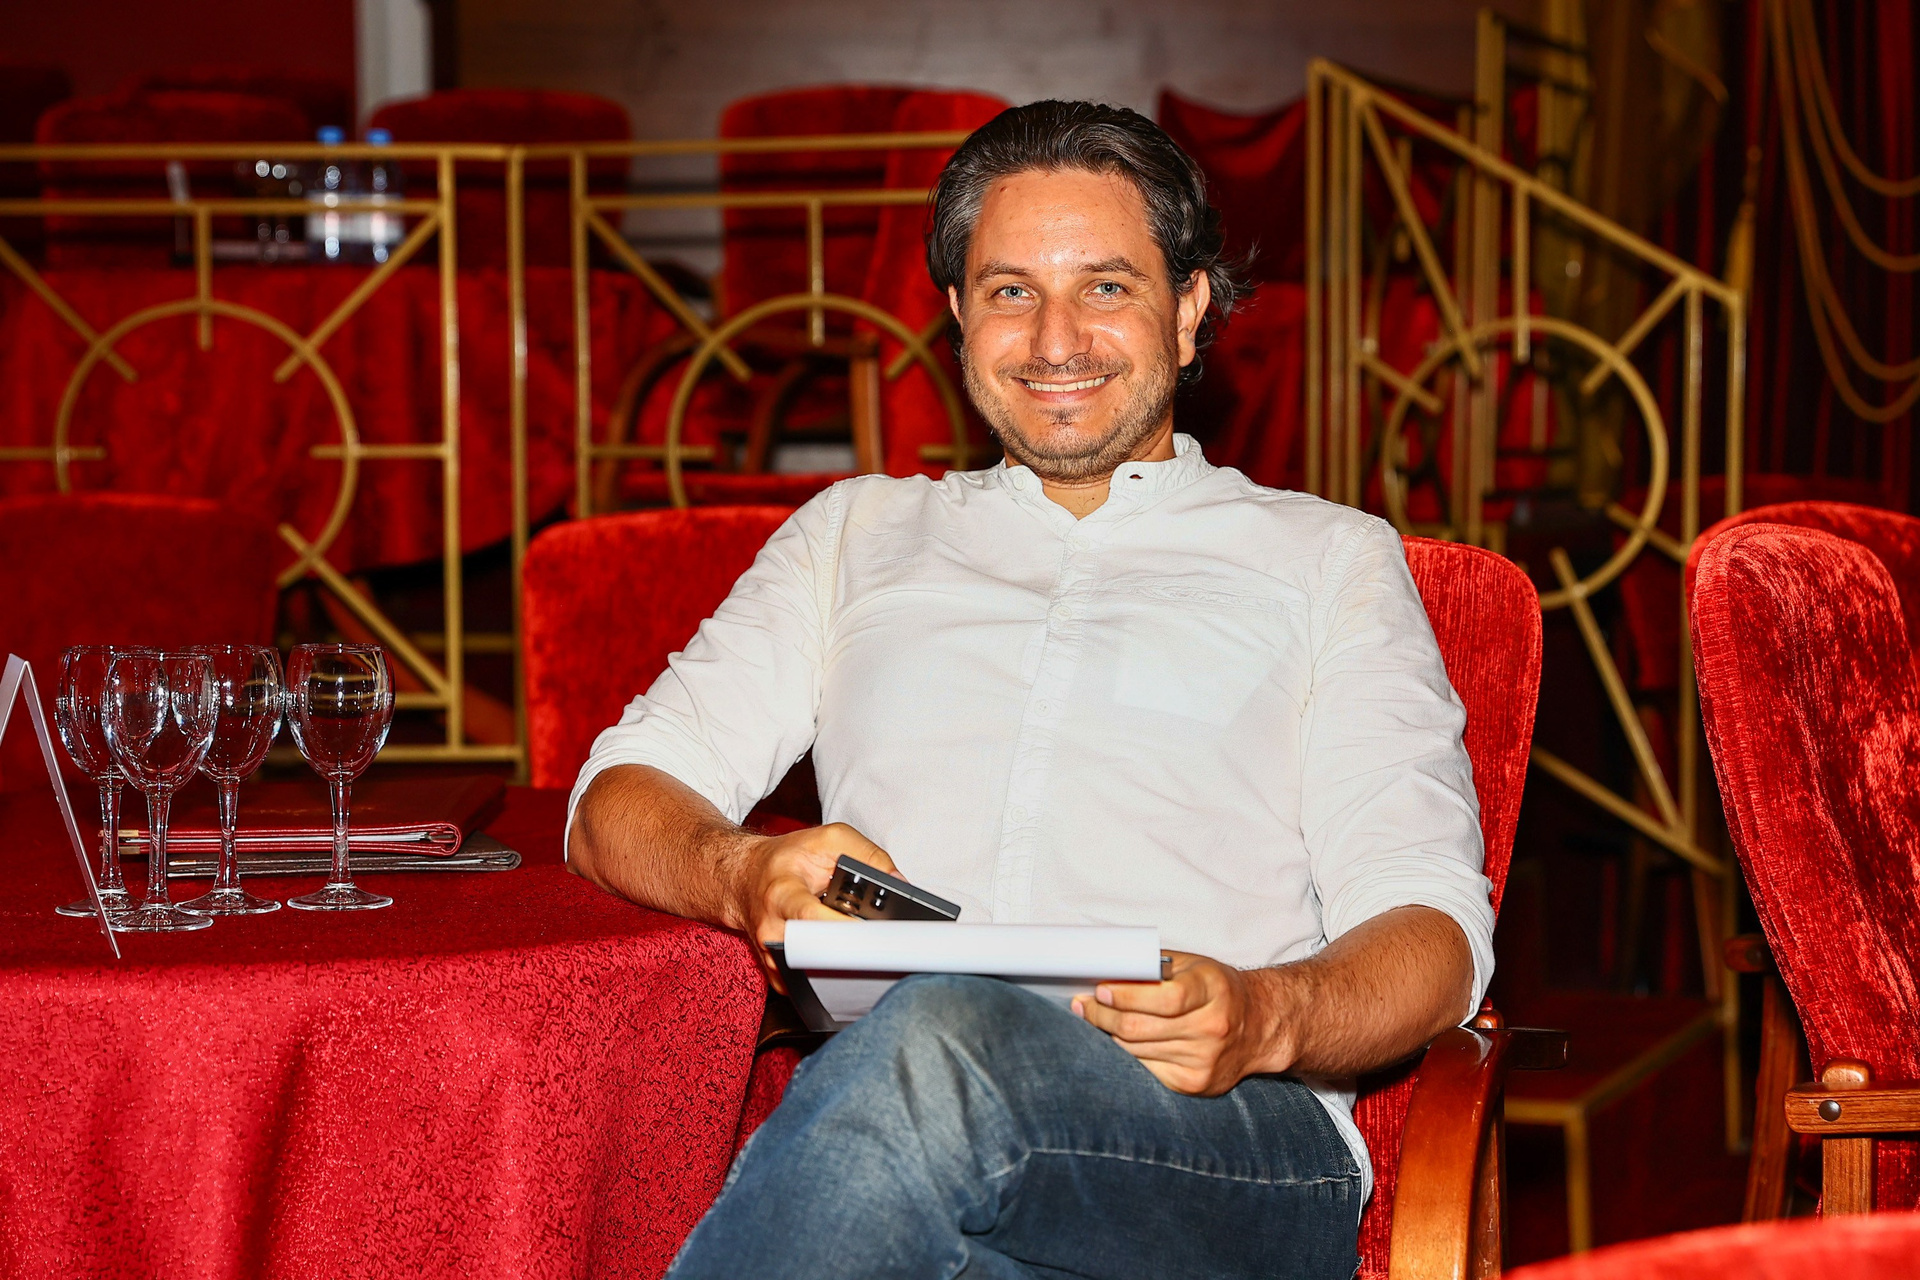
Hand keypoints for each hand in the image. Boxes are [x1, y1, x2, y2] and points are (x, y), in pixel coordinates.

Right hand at [733, 823, 898, 991]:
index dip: (845, 929)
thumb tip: (899, 883)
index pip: (812, 918)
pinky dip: (832, 977)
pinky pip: (809, 986)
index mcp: (783, 893)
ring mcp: (773, 956)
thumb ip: (868, 855)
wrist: (745, 877)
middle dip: (851, 955)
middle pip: (815, 956)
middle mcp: (773, 929)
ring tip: (865, 951)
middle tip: (879, 947)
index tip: (874, 933)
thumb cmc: (787, 859)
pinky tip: (847, 961)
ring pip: (815, 977)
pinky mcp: (778, 973)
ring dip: (846, 968)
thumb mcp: (829, 840)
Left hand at [1073, 951, 1293, 1095]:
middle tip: (1084, 1006)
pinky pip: (1146, 1069)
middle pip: (1142, 1028)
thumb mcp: (1193, 965)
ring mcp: (1204, 1060)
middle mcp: (1212, 1027)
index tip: (1099, 990)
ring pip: (1136, 1051)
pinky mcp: (1195, 1084)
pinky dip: (1129, 1053)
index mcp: (1213, 989)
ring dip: (1109, 1034)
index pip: (1164, 998)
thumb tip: (1106, 972)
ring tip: (1096, 1018)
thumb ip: (1154, 967)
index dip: (1126, 996)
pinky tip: (1122, 1039)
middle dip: (1103, 1016)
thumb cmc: (1218, 990)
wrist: (1257, 1025)